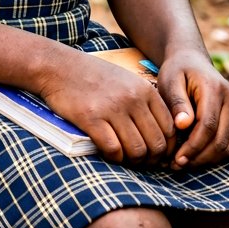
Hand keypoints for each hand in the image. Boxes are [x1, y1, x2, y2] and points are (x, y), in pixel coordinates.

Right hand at [36, 48, 176, 165]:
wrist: (58, 66)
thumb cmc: (93, 77)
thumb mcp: (126, 81)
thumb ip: (145, 103)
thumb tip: (162, 136)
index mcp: (145, 89)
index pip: (170, 129)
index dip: (167, 148)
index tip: (157, 155)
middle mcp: (133, 98)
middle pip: (156, 143)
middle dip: (151, 159)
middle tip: (140, 161)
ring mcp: (113, 108)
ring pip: (137, 150)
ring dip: (132, 161)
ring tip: (124, 158)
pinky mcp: (92, 119)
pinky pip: (114, 150)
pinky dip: (114, 157)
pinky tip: (108, 151)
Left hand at [156, 50, 228, 170]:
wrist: (193, 62)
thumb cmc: (178, 72)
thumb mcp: (170, 81)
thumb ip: (177, 102)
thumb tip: (183, 125)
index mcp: (215, 88)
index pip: (208, 126)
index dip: (193, 146)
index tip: (177, 158)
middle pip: (221, 140)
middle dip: (199, 157)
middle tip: (178, 165)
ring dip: (208, 159)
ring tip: (186, 162)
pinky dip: (219, 155)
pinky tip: (199, 156)